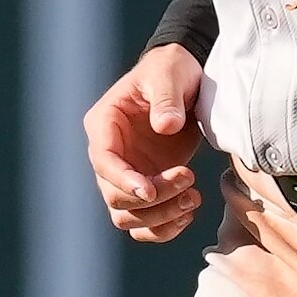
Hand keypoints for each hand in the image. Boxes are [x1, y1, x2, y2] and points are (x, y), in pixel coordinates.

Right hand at [85, 43, 207, 242]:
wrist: (189, 80)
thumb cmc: (172, 70)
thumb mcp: (170, 74)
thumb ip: (166, 98)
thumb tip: (165, 126)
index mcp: (105, 123)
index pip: (103, 161)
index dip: (123, 181)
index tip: (150, 191)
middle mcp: (110, 154)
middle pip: (114, 196)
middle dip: (152, 199)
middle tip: (189, 178)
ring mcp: (127, 174)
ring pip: (127, 216)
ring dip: (159, 217)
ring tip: (193, 199)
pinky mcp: (147, 187)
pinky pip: (145, 222)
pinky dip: (164, 227)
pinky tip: (189, 212)